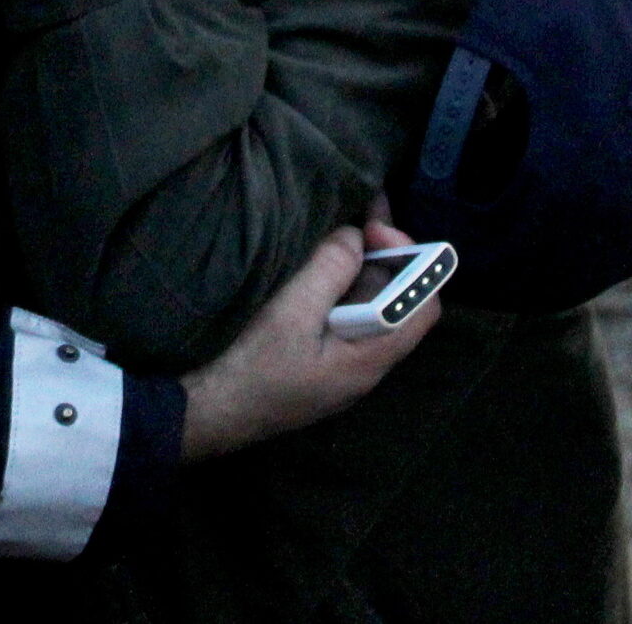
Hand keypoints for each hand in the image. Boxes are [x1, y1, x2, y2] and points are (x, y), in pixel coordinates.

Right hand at [180, 217, 437, 461]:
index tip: (374, 232)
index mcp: (371, 357)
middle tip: (354, 217)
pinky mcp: (317, 362)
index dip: (412, 260)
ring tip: (332, 231)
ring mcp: (340, 364)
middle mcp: (365, 363)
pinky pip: (340, 316)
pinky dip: (335, 285)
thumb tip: (355, 237)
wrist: (207, 414)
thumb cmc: (253, 368)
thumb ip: (329, 271)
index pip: (424, 306)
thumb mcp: (290, 314)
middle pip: (394, 301)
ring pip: (365, 307)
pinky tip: (312, 266)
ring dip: (355, 267)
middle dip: (380, 255)